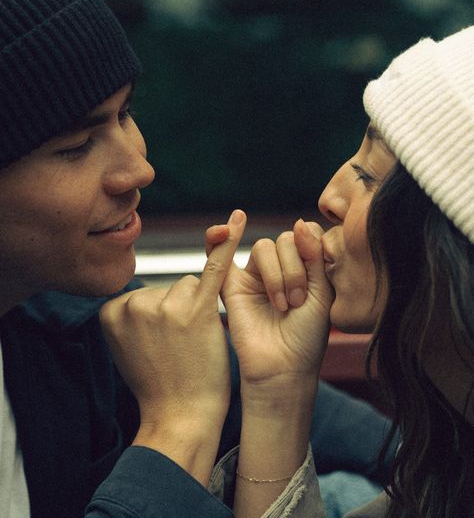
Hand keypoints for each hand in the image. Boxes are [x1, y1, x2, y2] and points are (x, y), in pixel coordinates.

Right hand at [100, 209, 245, 483]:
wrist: (180, 417)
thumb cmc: (160, 385)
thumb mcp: (130, 347)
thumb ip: (134, 316)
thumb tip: (151, 296)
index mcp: (112, 310)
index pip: (151, 294)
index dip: (163, 320)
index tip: (160, 347)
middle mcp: (136, 303)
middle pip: (173, 287)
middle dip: (183, 312)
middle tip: (180, 350)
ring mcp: (166, 304)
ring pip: (192, 287)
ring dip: (198, 311)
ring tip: (192, 348)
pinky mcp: (198, 309)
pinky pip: (214, 267)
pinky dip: (227, 242)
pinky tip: (237, 220)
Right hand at [208, 219, 333, 389]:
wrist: (284, 368)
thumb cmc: (307, 336)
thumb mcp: (323, 292)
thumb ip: (314, 256)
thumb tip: (299, 222)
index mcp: (305, 268)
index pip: (307, 236)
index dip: (312, 251)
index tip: (317, 282)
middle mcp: (280, 267)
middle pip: (286, 240)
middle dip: (295, 269)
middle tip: (298, 301)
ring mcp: (256, 275)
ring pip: (265, 247)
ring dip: (277, 274)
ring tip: (282, 304)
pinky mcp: (232, 284)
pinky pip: (222, 253)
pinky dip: (221, 237)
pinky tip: (226, 230)